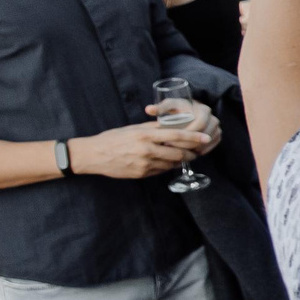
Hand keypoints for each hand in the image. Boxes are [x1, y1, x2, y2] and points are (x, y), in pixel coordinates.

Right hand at [73, 107, 219, 178]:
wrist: (93, 155)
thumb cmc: (113, 138)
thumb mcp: (133, 128)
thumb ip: (154, 128)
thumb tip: (173, 125)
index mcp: (145, 135)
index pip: (176, 135)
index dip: (194, 137)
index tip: (206, 138)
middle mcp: (147, 150)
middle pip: (178, 152)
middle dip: (192, 153)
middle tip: (198, 150)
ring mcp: (144, 164)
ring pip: (172, 163)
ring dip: (180, 160)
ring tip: (185, 156)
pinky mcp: (141, 174)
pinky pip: (161, 171)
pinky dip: (167, 166)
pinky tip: (168, 162)